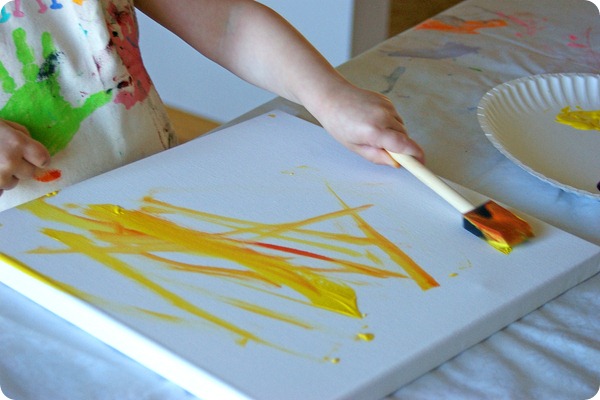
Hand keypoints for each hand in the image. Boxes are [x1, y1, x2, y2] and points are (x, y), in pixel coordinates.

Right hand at [0, 119, 49, 194]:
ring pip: (13, 183)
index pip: (43, 159)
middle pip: (29, 172)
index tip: (36, 157)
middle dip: (22, 167)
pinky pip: (0, 190)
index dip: (40, 158)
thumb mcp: (4, 124)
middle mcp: (10, 162)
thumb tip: (32, 146)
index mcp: (17, 143)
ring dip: (8, 176)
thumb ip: (22, 135)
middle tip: (7, 158)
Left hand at [310, 82, 424, 166]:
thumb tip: (396, 163)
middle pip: (404, 137)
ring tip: (373, 133)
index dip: (415, 155)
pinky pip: (396, 117)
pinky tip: (373, 121)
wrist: (332, 97)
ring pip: (401, 127)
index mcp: (374, 131)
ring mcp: (386, 106)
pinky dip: (390, 123)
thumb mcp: (354, 147)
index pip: (403, 145)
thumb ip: (376, 156)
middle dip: (400, 147)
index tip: (421, 163)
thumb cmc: (339, 124)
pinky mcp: (387, 100)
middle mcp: (383, 117)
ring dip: (394, 134)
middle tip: (384, 150)